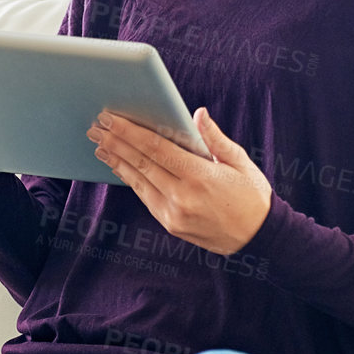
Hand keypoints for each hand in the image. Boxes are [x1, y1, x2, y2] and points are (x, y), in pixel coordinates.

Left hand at [87, 106, 272, 255]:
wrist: (258, 238)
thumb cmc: (252, 196)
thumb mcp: (240, 162)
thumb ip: (215, 138)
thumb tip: (197, 114)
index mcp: (200, 176)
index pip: (156, 148)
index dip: (130, 132)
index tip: (111, 118)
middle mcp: (182, 196)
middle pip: (141, 163)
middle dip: (115, 143)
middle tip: (95, 127)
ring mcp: (174, 213)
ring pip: (138, 182)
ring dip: (117, 161)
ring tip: (99, 145)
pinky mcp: (171, 224)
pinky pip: (145, 197)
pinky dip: (130, 179)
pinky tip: (120, 166)